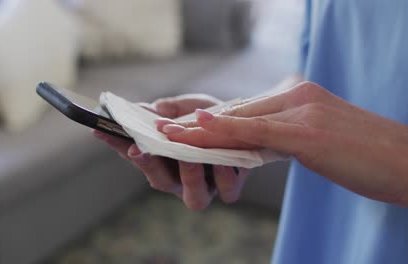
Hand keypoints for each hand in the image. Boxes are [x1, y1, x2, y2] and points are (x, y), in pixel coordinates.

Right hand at [93, 94, 249, 209]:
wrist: (244, 120)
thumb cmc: (208, 117)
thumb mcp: (183, 109)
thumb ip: (163, 112)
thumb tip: (140, 110)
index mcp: (164, 161)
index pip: (135, 155)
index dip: (117, 145)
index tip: (102, 131)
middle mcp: (181, 179)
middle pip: (160, 182)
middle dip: (148, 166)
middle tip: (139, 148)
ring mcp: (207, 186)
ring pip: (193, 197)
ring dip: (188, 176)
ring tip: (186, 156)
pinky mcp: (232, 186)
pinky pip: (227, 191)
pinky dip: (224, 177)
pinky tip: (221, 159)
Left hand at [159, 82, 407, 205]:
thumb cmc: (366, 157)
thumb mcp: (320, 144)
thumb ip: (287, 139)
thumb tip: (258, 147)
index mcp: (301, 96)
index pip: (247, 108)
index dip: (213, 119)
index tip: (185, 126)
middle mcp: (298, 96)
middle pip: (238, 111)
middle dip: (199, 123)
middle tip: (165, 128)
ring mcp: (303, 112)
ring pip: (241, 119)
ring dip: (201, 128)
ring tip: (168, 133)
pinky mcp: (308, 132)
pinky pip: (258, 131)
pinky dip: (225, 129)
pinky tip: (199, 128)